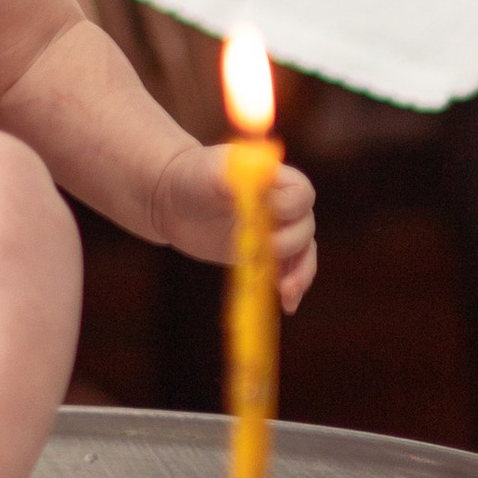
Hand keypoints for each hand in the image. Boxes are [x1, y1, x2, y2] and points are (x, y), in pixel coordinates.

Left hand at [154, 144, 318, 312]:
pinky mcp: (266, 255)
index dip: (288, 208)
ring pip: (302, 253)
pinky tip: (287, 305)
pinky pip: (288, 272)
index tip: (264, 218)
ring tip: (287, 293)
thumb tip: (265, 180)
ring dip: (299, 274)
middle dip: (289, 244)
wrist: (173, 201)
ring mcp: (276, 231)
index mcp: (277, 179)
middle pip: (304, 228)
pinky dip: (291, 288)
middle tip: (264, 254)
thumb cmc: (193, 177)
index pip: (300, 194)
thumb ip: (239, 176)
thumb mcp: (213, 172)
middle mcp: (284, 205)